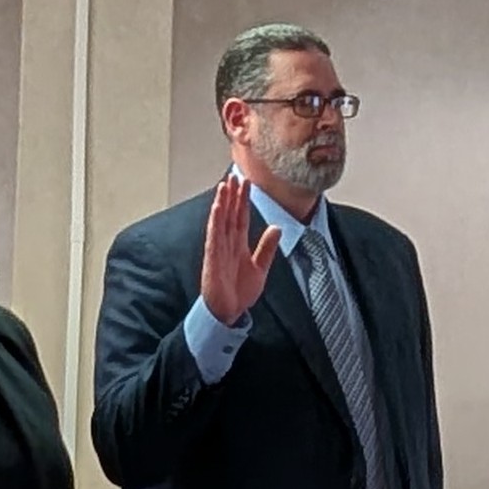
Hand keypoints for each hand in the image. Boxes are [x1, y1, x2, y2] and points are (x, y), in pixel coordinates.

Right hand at [200, 175, 280, 326]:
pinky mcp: (212, 259)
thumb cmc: (239, 292)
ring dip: (222, 203)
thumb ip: (267, 248)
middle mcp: (227, 244)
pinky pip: (213, 237)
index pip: (241, 217)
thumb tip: (276, 228)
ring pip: (220, 221)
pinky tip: (216, 208)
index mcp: (238, 245)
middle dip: (233, 195)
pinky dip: (215, 222)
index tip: (247, 182)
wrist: (228, 313)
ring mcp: (218, 250)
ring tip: (225, 185)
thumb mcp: (260, 268)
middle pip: (230, 214)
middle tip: (235, 174)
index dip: (244, 200)